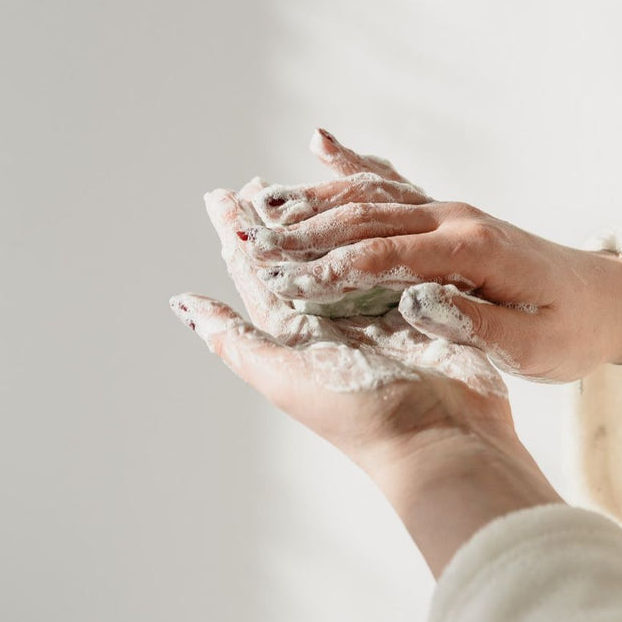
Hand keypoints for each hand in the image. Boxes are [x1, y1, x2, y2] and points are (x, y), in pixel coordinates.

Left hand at [168, 181, 556, 524]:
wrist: (440, 439)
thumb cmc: (357, 413)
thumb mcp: (282, 375)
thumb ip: (233, 338)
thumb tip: (181, 303)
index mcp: (295, 334)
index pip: (257, 274)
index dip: (238, 235)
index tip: (221, 196)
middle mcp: (331, 319)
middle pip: (298, 256)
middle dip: (279, 220)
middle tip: (259, 182)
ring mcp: (377, 309)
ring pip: (343, 250)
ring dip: (324, 217)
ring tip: (305, 182)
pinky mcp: (418, 302)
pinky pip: (392, 255)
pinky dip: (379, 230)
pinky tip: (370, 203)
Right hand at [238, 129, 621, 382]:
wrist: (609, 299)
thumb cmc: (573, 329)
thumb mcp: (534, 346)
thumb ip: (475, 323)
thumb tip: (416, 299)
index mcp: (473, 252)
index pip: (385, 255)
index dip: (330, 267)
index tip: (283, 281)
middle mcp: (456, 219)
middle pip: (366, 217)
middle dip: (302, 230)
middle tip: (244, 238)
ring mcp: (452, 210)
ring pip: (370, 193)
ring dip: (313, 198)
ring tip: (258, 200)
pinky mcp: (450, 213)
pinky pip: (393, 184)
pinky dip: (354, 165)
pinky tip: (321, 144)